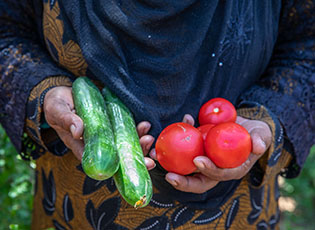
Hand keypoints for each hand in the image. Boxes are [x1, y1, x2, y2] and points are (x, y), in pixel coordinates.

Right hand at [44, 86, 155, 169]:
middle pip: (118, 156)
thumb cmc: (56, 107)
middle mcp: (97, 144)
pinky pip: (126, 129)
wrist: (62, 95)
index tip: (132, 168)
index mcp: (83, 147)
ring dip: (139, 142)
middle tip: (147, 153)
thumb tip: (78, 130)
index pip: (102, 163)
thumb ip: (67, 120)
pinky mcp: (112, 122)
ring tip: (148, 135)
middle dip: (135, 157)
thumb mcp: (58, 111)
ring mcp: (106, 134)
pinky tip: (144, 124)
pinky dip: (136, 129)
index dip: (118, 169)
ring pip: (125, 143)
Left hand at [151, 115, 271, 193]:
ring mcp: (204, 159)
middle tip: (169, 175)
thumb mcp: (262, 135)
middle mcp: (215, 168)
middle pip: (198, 180)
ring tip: (157, 156)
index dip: (208, 171)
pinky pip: (185, 147)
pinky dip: (179, 137)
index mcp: (230, 170)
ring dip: (170, 164)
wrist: (246, 126)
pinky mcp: (198, 148)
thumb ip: (260, 140)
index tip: (198, 161)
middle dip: (183, 182)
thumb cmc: (255, 134)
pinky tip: (184, 119)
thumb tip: (258, 146)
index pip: (218, 176)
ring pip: (186, 167)